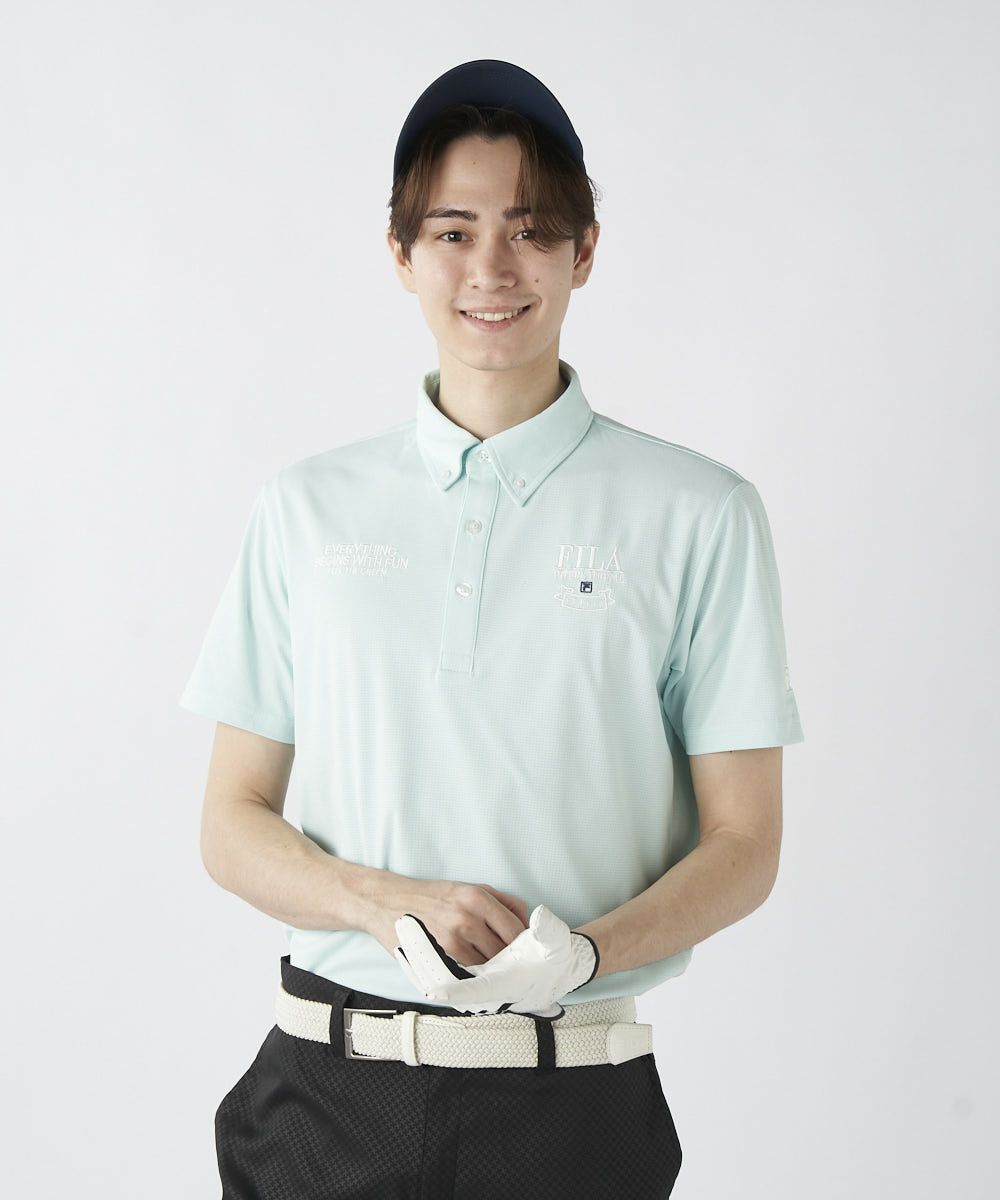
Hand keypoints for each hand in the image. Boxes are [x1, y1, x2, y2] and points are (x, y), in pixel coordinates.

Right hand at [365, 874, 529, 964]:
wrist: (386, 902)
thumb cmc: (432, 896)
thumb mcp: (469, 888)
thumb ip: (502, 902)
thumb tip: (527, 925)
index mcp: (478, 897)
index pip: (516, 929)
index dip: (525, 945)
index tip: (528, 953)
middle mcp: (467, 917)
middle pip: (505, 950)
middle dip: (511, 960)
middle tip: (513, 967)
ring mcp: (452, 940)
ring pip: (488, 966)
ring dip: (493, 972)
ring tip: (493, 972)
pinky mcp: (437, 958)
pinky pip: (468, 975)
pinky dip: (474, 977)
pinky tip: (474, 975)